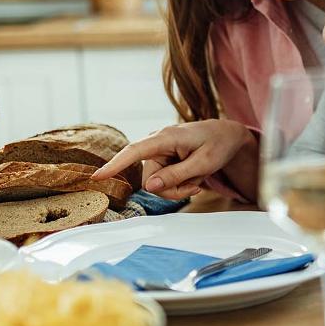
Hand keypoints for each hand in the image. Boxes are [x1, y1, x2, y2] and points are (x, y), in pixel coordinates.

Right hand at [91, 119, 256, 200]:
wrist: (227, 135)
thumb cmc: (218, 144)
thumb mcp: (203, 163)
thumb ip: (176, 175)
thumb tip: (149, 187)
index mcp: (166, 137)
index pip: (134, 151)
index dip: (115, 165)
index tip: (97, 177)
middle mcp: (157, 142)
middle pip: (149, 180)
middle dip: (170, 190)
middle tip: (195, 187)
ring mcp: (159, 151)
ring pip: (155, 184)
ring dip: (177, 188)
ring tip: (197, 179)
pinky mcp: (162, 158)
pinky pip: (162, 180)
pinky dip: (178, 184)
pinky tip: (193, 177)